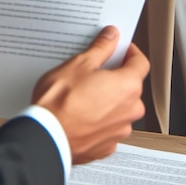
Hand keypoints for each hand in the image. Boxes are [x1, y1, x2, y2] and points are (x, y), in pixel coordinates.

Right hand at [32, 26, 149, 163]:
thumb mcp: (80, 64)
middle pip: (130, 86)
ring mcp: (119, 131)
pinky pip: (108, 127)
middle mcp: (130, 111)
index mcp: (128, 86)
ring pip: (119, 108)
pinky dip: (99, 120)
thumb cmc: (60, 102)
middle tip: (95, 71)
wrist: (44, 138)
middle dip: (116, 77)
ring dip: (108, 100)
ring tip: (84, 95)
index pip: (141, 63)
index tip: (119, 49)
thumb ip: (101, 48)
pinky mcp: (106, 147)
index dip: (130, 52)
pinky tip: (81, 114)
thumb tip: (111, 37)